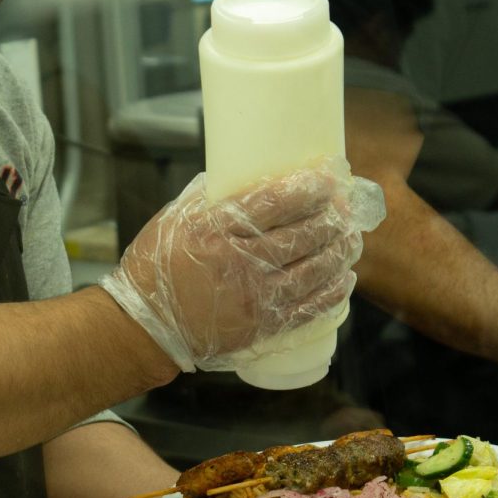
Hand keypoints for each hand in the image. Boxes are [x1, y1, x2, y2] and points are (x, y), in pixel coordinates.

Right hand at [100, 157, 385, 371]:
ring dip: (340, 251)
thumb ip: (209, 197)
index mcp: (215, 229)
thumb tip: (241, 171)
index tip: (328, 178)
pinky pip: (309, 307)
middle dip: (333, 217)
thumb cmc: (156, 268)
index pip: (275, 202)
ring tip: (351, 238)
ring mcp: (254, 296)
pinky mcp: (262, 326)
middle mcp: (238, 261)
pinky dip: (333, 291)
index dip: (309, 188)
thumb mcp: (174, 220)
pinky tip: (345, 278)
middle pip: (303, 234)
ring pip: (314, 269)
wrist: (146, 326)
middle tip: (346, 206)